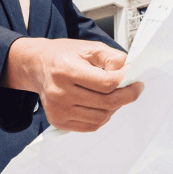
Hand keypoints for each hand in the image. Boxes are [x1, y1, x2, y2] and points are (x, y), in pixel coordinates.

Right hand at [2, 37, 143, 131]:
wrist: (38, 65)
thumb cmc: (63, 55)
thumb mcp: (88, 47)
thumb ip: (111, 57)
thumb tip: (128, 71)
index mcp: (66, 70)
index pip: (106, 83)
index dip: (126, 82)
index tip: (134, 78)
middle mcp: (59, 92)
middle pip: (106, 103)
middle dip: (126, 96)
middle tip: (134, 88)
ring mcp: (58, 110)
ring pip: (101, 117)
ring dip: (115, 107)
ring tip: (115, 95)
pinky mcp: (58, 121)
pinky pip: (91, 126)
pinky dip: (102, 116)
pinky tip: (102, 104)